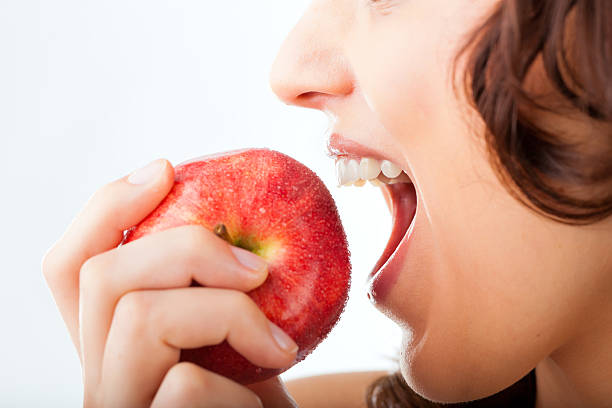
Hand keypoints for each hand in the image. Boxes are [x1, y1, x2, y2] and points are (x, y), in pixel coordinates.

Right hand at [42, 159, 298, 406]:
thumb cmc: (256, 393)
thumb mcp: (237, 330)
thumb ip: (217, 284)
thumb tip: (241, 219)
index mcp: (111, 338)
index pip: (71, 266)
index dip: (107, 207)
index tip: (166, 168)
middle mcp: (98, 371)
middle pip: (101, 276)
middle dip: (187, 248)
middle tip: (256, 268)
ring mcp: (117, 404)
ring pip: (137, 316)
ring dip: (224, 311)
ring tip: (278, 341)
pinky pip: (184, 385)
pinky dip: (240, 376)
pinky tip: (264, 393)